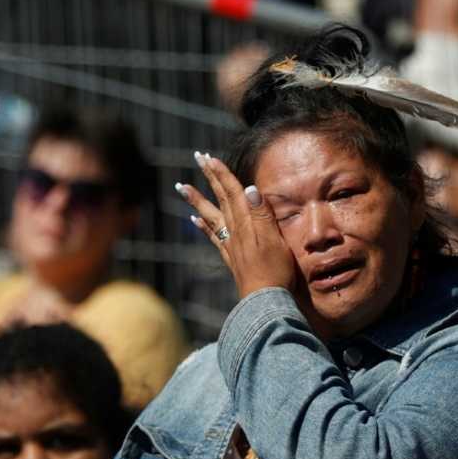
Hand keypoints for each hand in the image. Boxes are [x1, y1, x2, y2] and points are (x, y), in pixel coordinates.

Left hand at [177, 152, 296, 298]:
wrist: (266, 301)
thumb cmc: (275, 272)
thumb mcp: (275, 241)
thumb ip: (263, 215)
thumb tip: (250, 188)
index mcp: (247, 224)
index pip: (233, 193)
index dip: (222, 174)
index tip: (209, 157)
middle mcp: (236, 231)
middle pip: (220, 199)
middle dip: (210, 178)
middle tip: (198, 158)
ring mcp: (231, 245)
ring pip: (211, 216)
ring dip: (198, 200)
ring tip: (182, 187)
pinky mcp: (232, 258)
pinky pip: (214, 237)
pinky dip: (203, 226)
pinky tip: (194, 220)